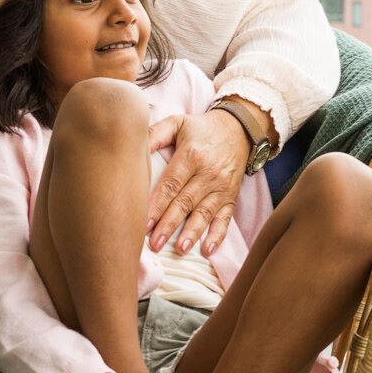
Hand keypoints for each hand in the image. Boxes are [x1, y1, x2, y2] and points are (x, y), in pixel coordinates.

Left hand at [145, 109, 251, 256]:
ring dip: (192, 233)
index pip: (171, 184)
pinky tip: (207, 250)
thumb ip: (155, 134)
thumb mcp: (177, 123)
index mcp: (192, 155)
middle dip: (169, 224)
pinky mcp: (231, 197)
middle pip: (185, 202)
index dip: (157, 204)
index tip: (144, 222)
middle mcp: (208, 173)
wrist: (239, 129)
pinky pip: (225, 218)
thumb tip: (132, 145)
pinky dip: (218, 235)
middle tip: (155, 243)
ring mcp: (222, 187)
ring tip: (179, 249)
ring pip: (204, 213)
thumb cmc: (201, 129)